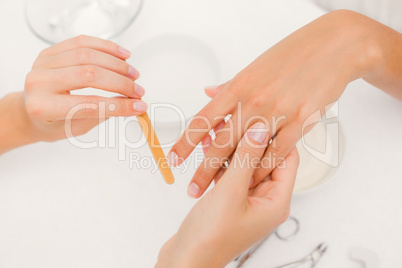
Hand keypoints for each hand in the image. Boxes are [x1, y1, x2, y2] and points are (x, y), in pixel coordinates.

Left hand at [22, 35, 146, 142]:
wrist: (30, 110)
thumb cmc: (52, 122)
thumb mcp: (77, 127)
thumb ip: (103, 113)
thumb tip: (133, 103)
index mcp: (44, 107)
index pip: (90, 104)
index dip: (119, 106)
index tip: (140, 106)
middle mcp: (40, 82)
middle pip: (89, 75)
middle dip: (120, 83)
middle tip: (138, 91)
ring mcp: (44, 63)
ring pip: (87, 55)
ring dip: (117, 64)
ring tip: (133, 74)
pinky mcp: (51, 51)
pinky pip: (82, 42)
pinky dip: (106, 47)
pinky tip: (123, 56)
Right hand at [156, 122, 298, 267]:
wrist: (186, 261)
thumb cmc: (211, 236)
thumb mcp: (230, 192)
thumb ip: (246, 158)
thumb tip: (260, 129)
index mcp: (277, 200)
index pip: (287, 157)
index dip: (276, 135)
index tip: (264, 114)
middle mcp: (266, 200)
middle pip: (265, 160)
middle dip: (248, 138)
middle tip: (238, 115)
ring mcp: (247, 201)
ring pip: (244, 165)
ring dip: (231, 148)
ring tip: (217, 126)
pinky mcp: (230, 202)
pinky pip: (230, 174)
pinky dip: (220, 161)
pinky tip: (207, 144)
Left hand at [167, 10, 384, 197]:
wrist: (331, 48)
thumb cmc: (290, 56)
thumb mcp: (254, 67)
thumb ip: (230, 86)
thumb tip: (208, 94)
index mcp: (238, 88)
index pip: (203, 120)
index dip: (185, 142)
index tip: (174, 158)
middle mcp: (253, 102)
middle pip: (221, 143)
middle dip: (204, 170)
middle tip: (192, 189)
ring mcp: (277, 113)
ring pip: (248, 153)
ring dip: (232, 176)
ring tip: (219, 192)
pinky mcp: (300, 123)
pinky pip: (277, 154)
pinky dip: (263, 169)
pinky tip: (253, 181)